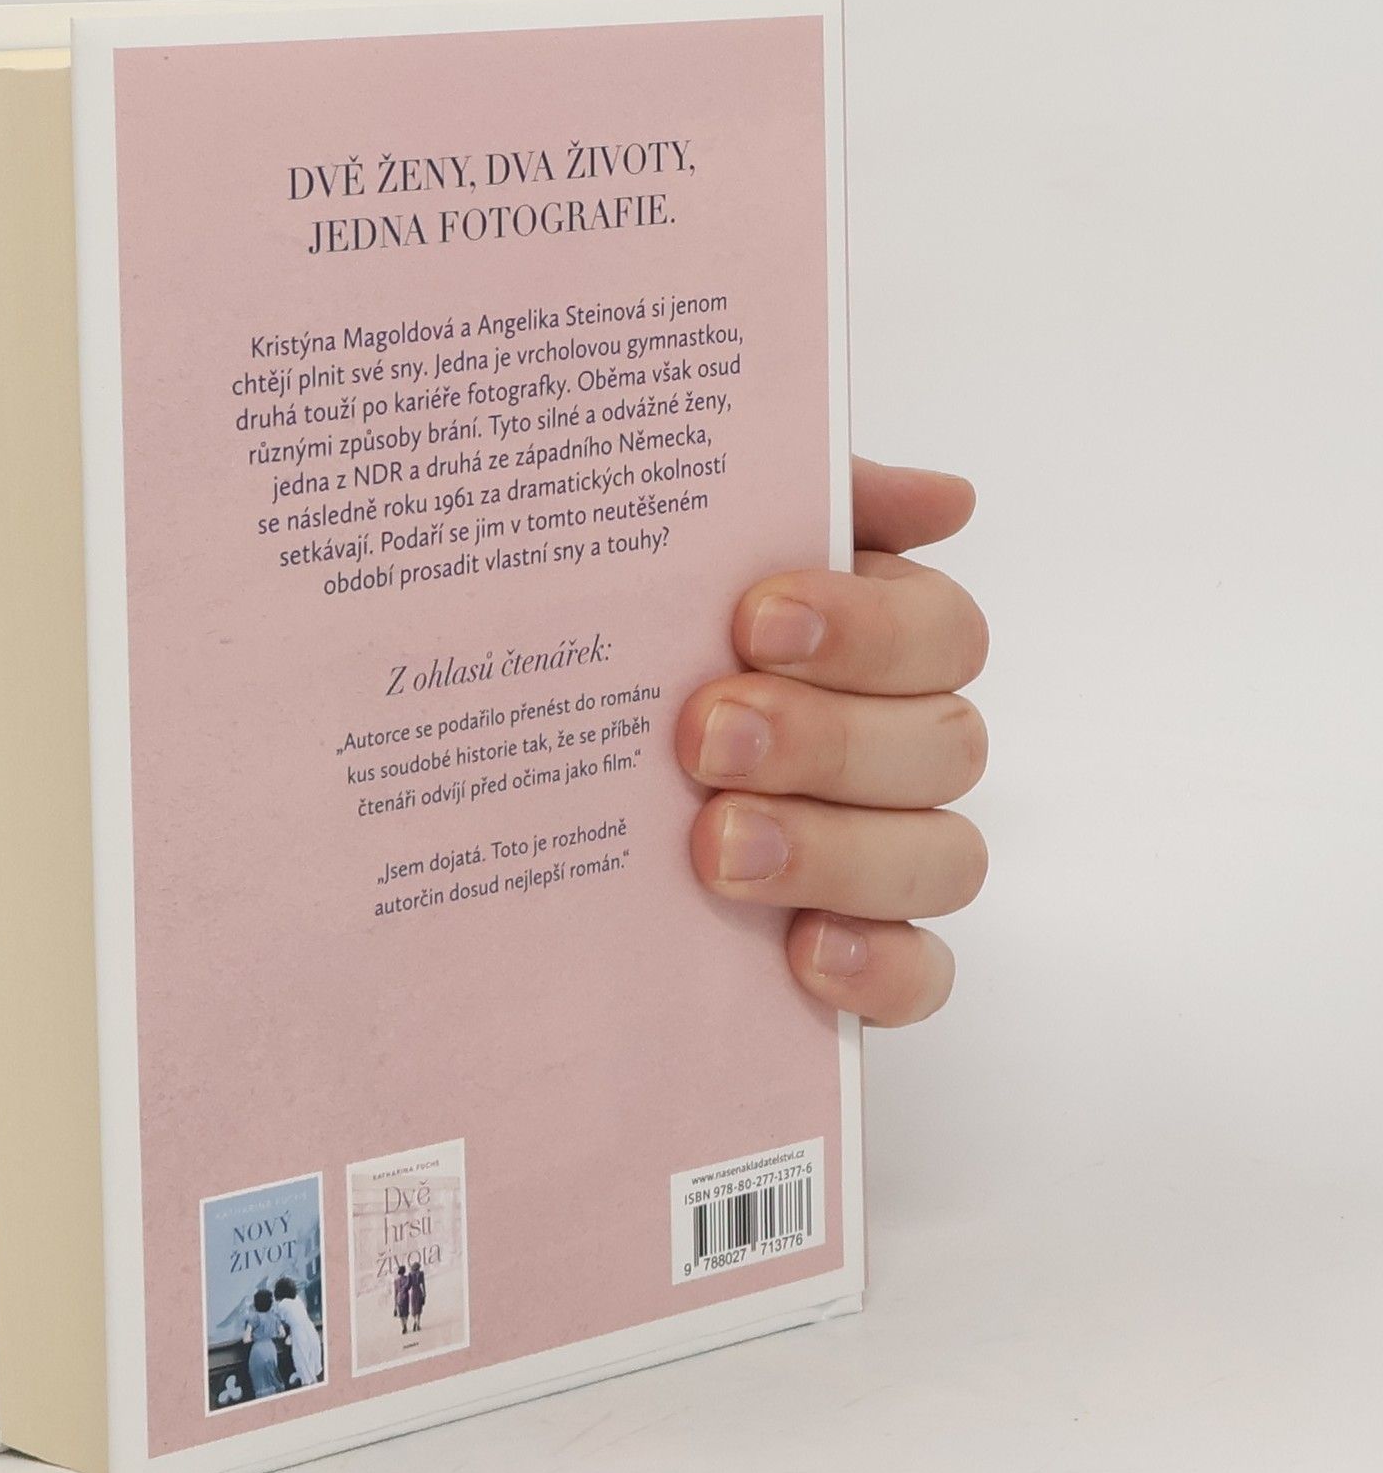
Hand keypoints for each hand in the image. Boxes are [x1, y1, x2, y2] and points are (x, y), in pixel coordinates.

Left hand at [676, 458, 987, 1027]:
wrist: (526, 776)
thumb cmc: (625, 648)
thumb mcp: (679, 555)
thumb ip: (793, 504)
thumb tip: (944, 498)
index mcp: (872, 644)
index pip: (943, 631)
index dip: (868, 628)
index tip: (751, 622)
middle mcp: (895, 748)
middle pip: (946, 744)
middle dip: (826, 740)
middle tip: (703, 738)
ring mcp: (883, 858)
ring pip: (943, 857)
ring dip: (837, 850)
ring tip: (716, 848)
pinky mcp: (860, 957)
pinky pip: (921, 975)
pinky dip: (878, 966)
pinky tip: (801, 952)